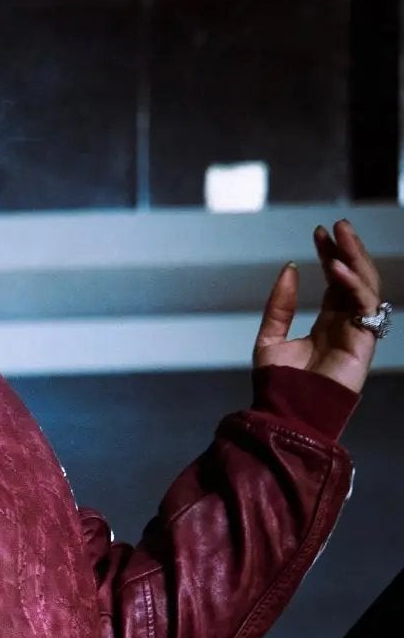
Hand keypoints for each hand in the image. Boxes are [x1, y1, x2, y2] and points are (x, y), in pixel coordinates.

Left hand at [252, 218, 384, 396]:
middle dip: (349, 250)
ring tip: (341, 236)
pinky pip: (365, 306)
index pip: (336, 281)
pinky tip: (337, 269)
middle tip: (338, 225)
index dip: (331, 255)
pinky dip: (353, 285)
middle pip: (355, 278)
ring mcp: (357, 332)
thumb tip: (290, 267)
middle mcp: (346, 324)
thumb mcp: (270, 336)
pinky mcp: (363, 342)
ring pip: (366, 286)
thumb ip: (280, 304)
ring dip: (355, 259)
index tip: (318, 232)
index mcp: (328, 322)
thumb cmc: (277, 383)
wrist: (285, 412)